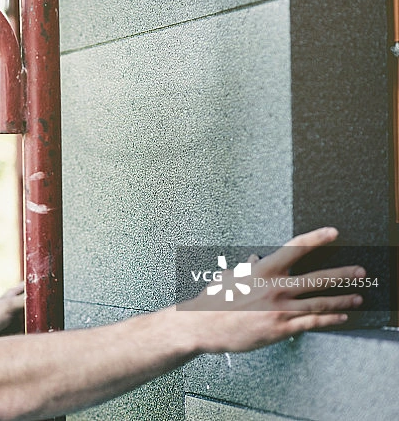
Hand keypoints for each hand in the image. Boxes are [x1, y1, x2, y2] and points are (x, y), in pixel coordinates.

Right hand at [181, 227, 364, 352]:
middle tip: (360, 272)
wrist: (203, 325)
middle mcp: (275, 289)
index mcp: (262, 271)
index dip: (316, 238)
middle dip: (343, 275)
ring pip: (319, 302)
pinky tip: (340, 317)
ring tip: (357, 297)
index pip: (295, 249)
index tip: (333, 233)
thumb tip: (253, 263)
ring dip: (342, 299)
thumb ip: (246, 270)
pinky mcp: (280, 329)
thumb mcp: (229, 277)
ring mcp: (280, 310)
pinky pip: (311, 323)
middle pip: (317, 279)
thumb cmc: (213, 301)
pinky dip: (329, 319)